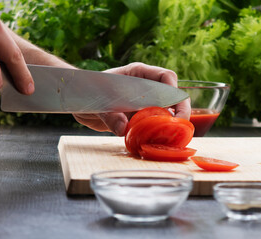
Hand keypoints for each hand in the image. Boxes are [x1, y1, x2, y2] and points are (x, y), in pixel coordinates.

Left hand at [73, 62, 190, 135]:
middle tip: (180, 126)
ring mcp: (146, 102)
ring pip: (170, 110)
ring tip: (174, 136)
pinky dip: (161, 132)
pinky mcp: (142, 116)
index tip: (172, 107)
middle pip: (174, 94)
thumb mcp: (97, 103)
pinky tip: (161, 141)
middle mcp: (147, 87)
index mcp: (139, 74)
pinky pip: (158, 123)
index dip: (173, 90)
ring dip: (174, 122)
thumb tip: (123, 129)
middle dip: (181, 110)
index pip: (165, 77)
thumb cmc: (89, 92)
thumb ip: (110, 115)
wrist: (79, 101)